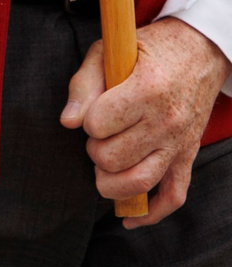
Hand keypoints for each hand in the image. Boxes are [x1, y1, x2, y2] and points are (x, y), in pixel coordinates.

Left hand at [63, 16, 229, 226]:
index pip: (98, 124)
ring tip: (103, 163)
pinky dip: (150, 214)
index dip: (87, 120)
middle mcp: (167, 121)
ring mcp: (180, 143)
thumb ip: (83, 84)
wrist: (199, 53)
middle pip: (112, 157)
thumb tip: (68, 122)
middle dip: (94, 148)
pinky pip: (173, 197)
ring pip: (138, 182)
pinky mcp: (187, 156)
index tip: (92, 110)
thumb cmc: (146, 50)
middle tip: (98, 133)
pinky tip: (128, 217)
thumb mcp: (108, 51)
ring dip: (110, 180)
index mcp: (147, 90)